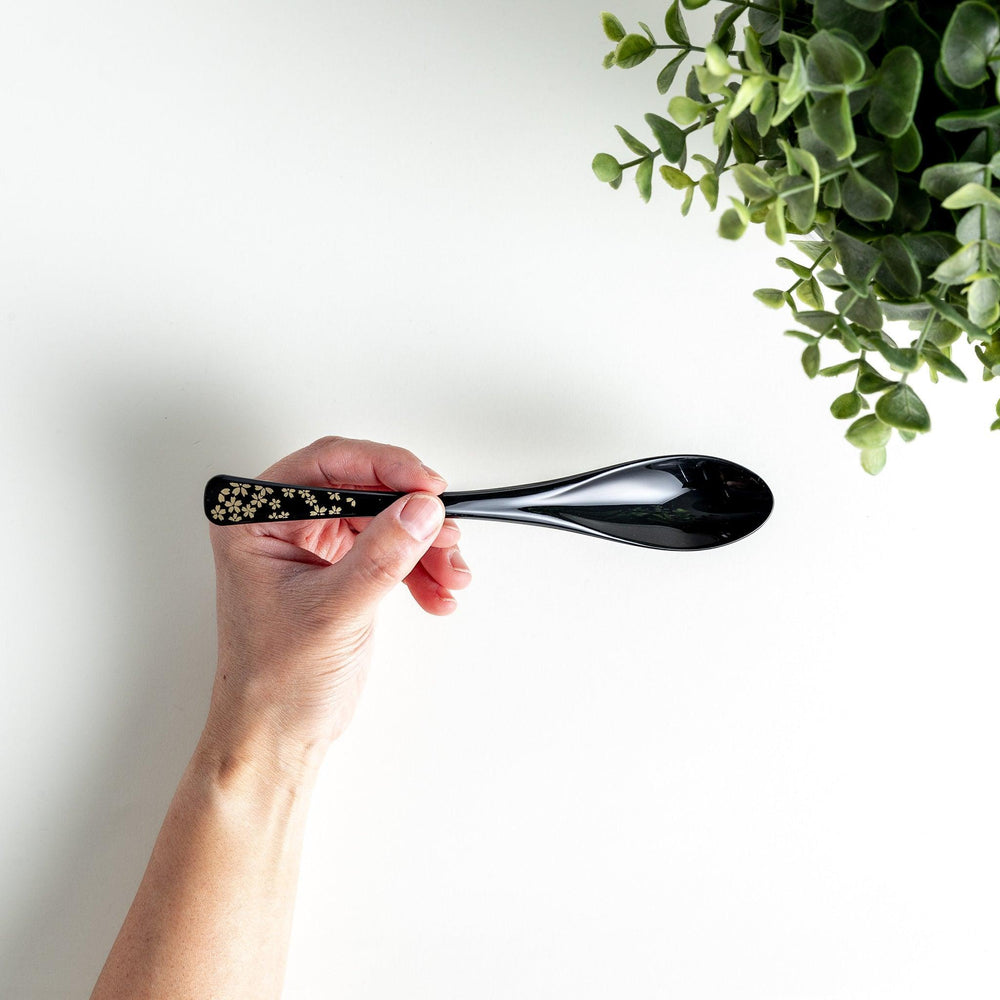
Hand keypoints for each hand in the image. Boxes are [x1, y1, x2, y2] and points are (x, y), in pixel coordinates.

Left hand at [203, 436, 471, 775]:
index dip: (383, 466)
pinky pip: (391, 550)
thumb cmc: (273, 680)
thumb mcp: (333, 610)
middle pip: (364, 490)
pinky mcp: (342, 569)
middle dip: (412, 515)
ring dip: (425, 546)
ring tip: (449, 575)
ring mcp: (315, 546)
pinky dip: (420, 569)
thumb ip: (382, 555)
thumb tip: (420, 509)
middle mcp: (283, 525)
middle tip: (445, 533)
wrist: (279, 733)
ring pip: (385, 520)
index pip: (327, 465)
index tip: (425, 484)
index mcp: (256, 520)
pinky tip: (437, 592)